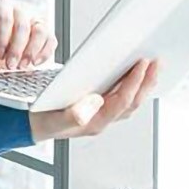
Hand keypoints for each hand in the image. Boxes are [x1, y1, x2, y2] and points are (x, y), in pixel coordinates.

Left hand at [0, 0, 57, 70]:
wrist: (0, 32)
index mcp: (3, 5)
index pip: (5, 18)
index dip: (3, 38)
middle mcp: (22, 10)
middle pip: (22, 27)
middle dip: (16, 49)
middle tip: (10, 64)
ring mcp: (36, 19)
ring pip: (40, 31)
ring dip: (32, 51)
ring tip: (22, 65)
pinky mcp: (46, 31)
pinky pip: (51, 40)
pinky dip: (45, 53)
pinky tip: (34, 62)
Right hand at [29, 58, 158, 141]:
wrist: (31, 126)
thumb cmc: (42, 120)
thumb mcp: (54, 118)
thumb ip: (74, 115)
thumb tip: (96, 101)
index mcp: (95, 122)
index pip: (122, 101)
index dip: (134, 82)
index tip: (143, 63)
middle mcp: (102, 120)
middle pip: (133, 102)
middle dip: (147, 82)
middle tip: (157, 62)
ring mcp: (101, 116)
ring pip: (130, 102)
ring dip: (143, 85)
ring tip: (152, 68)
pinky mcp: (98, 110)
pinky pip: (122, 99)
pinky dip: (132, 87)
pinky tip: (134, 76)